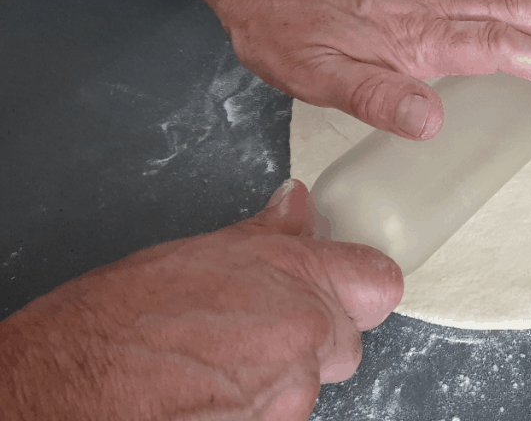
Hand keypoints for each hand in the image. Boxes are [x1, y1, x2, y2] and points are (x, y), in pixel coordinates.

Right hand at [0, 180, 401, 420]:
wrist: (72, 387)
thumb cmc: (121, 318)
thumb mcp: (202, 252)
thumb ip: (269, 233)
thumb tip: (296, 207)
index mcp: (299, 279)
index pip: (380, 282)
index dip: (361, 283)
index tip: (343, 281)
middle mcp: (307, 336)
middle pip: (350, 339)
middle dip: (318, 332)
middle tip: (265, 323)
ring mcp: (292, 393)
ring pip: (314, 380)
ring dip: (283, 371)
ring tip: (223, 357)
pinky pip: (284, 412)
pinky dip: (258, 402)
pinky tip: (213, 387)